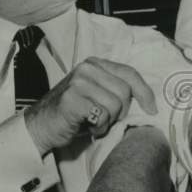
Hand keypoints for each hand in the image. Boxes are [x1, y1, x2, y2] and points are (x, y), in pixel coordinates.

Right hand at [25, 57, 156, 153]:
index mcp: (95, 64)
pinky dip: (98, 127)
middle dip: (120, 112)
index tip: (152, 109)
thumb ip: (116, 90)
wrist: (40, 126)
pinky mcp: (72, 98)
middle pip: (125, 92)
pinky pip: (102, 115)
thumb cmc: (73, 114)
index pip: (129, 73)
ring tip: (94, 123)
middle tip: (104, 120)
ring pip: (115, 105)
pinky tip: (87, 127)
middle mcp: (87, 68)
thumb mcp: (96, 95)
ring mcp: (78, 82)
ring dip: (108, 121)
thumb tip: (147, 101)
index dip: (144, 92)